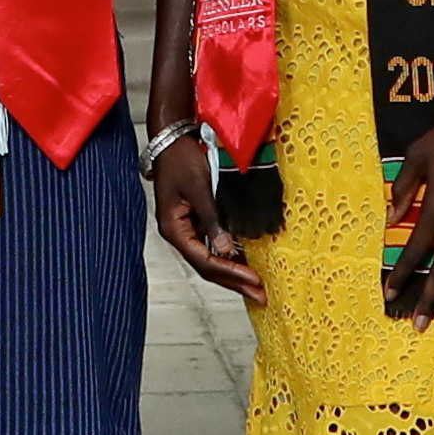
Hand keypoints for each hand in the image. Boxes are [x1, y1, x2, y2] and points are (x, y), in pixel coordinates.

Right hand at [145, 128, 261, 300]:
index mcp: (174, 229)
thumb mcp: (200, 188)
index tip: (254, 280)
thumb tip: (226, 251)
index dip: (230, 273)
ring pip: (211, 258)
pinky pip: (214, 244)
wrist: (173, 138)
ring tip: (256, 287)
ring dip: (233, 272)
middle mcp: (179, 234)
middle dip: (234, 282)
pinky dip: (230, 255)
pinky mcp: (197, 221)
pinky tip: (246, 263)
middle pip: (207, 267)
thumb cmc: (183, 159)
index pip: (204, 261)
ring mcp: (187, 229)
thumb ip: (213, 220)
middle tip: (260, 296)